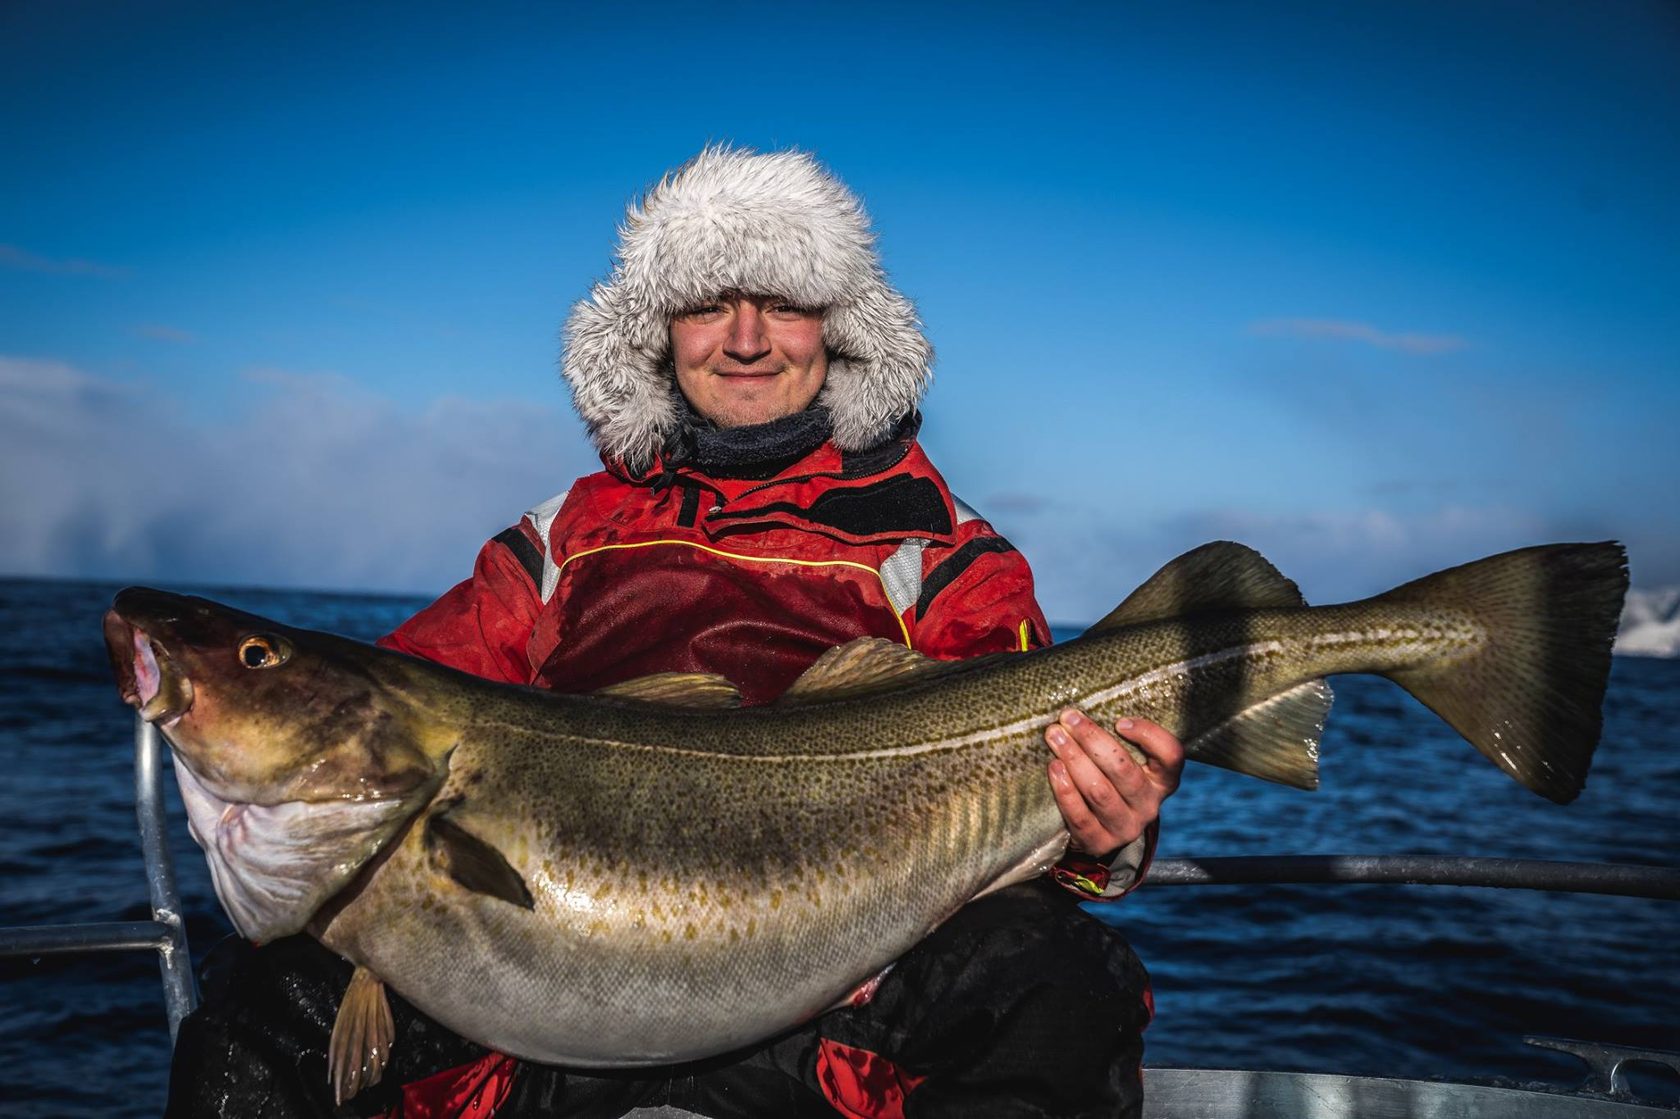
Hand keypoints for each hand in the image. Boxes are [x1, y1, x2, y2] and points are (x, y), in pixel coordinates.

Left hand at [1045, 710, 1183, 855]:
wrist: (1098, 827)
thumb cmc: (1109, 778)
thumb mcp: (1124, 760)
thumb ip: (1117, 739)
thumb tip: (1085, 709)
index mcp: (1162, 780)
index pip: (1171, 756)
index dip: (1149, 736)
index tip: (1120, 721)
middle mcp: (1149, 805)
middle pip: (1124, 771)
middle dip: (1092, 740)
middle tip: (1068, 718)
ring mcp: (1126, 827)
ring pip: (1100, 791)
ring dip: (1074, 760)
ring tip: (1055, 737)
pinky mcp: (1100, 843)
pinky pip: (1080, 816)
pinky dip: (1065, 790)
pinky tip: (1054, 768)